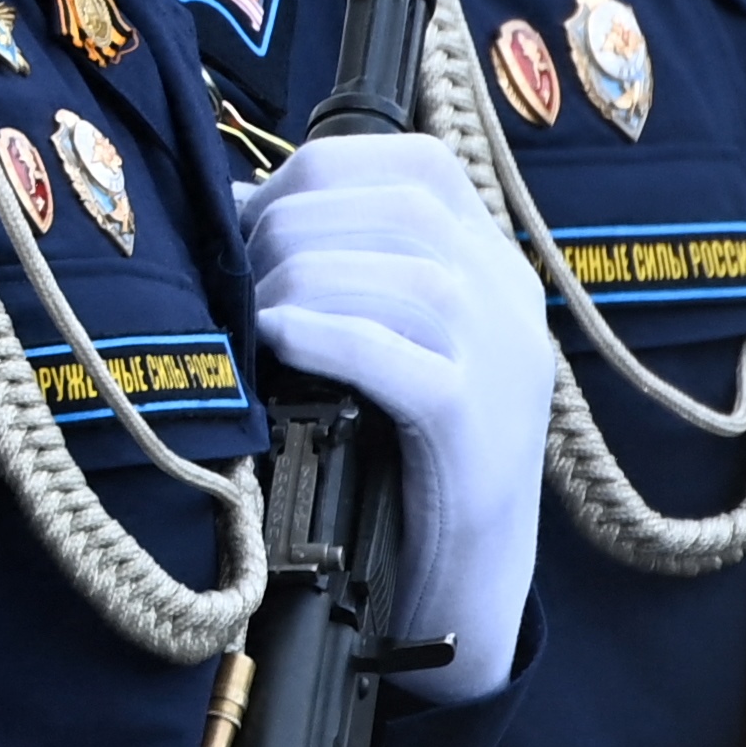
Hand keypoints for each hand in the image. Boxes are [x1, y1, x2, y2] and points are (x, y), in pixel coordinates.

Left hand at [239, 131, 555, 705]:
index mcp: (492, 260)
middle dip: (295, 225)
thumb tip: (236, 204)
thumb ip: (344, 271)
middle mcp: (509, 296)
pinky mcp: (473, 427)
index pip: (416, 163)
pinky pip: (396, 355)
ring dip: (303, 278)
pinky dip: (325, 335)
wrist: (466, 582)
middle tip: (237, 273)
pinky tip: (278, 340)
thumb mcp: (391, 342)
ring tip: (253, 313)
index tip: (256, 211)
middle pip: (400, 208)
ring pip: (404, 274)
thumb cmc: (403, 454)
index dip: (320, 171)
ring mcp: (502, 361)